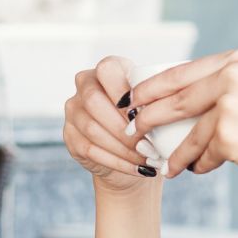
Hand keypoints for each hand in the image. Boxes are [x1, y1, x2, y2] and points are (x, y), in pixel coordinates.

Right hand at [62, 55, 157, 192]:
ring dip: (124, 148)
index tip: (144, 114)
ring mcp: (73, 111)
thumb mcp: (154, 102)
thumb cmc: (148, 119)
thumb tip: (167, 106)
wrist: (132, 150)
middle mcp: (84, 84)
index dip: (123, 92)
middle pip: (94, 102)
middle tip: (150, 146)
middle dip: (124, 128)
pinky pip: (91, 150)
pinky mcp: (70, 136)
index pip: (107, 70)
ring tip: (149, 160)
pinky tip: (139, 168)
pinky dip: (119, 162)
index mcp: (107, 68)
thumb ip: (156, 98)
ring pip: (93, 129)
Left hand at [129, 48, 237, 188]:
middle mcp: (232, 75)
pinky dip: (198, 164)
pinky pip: (202, 153)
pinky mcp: (228, 134)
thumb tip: (184, 99)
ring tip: (167, 165)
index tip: (134, 99)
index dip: (153, 87)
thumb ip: (229, 86)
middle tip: (134, 131)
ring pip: (187, 131)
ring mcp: (230, 103)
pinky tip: (199, 170)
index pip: (181, 72)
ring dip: (174, 151)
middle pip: (174, 98)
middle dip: (149, 117)